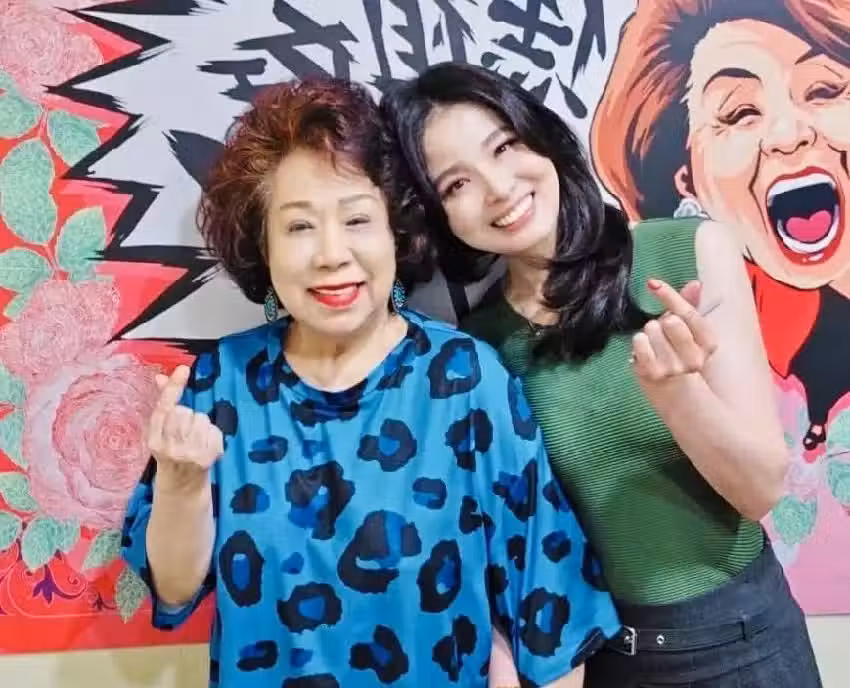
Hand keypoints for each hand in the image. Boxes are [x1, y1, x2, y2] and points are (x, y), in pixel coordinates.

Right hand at [147, 365, 222, 492]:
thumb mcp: (161, 431)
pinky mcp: (207, 458)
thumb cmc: (171, 450)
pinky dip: (212, 434)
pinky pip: (215, 429)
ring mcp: (189, 454)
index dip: (173, 387)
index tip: (183, 369)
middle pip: (184, 411)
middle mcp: (169, 448)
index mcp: (154, 440)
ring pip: (201, 418)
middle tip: (184, 431)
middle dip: (186, 415)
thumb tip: (160, 377)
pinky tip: (204, 445)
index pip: (164, 408)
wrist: (182, 484)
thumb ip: (163, 404)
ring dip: (200, 424)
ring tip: (194, 439)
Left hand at [630, 278, 717, 382]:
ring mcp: (673, 368)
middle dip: (661, 321)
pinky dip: (638, 342)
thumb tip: (696, 284)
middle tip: (662, 333)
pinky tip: (643, 351)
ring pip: (652, 329)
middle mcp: (694, 359)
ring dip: (648, 333)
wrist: (671, 392)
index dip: (670, 296)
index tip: (653, 284)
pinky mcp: (652, 374)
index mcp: (708, 344)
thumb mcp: (688, 331)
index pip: (689, 313)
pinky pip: (639, 342)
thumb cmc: (677, 354)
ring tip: (654, 346)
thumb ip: (689, 306)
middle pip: (671, 320)